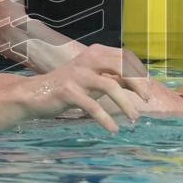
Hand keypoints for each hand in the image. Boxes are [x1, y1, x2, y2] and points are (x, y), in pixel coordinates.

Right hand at [16, 44, 153, 131]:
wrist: (35, 93)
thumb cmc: (70, 86)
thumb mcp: (94, 78)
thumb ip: (113, 77)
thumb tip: (141, 84)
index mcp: (96, 53)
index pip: (125, 57)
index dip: (139, 72)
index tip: (147, 89)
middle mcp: (88, 59)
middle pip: (122, 66)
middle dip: (138, 83)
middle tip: (146, 100)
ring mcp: (78, 75)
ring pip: (110, 86)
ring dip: (126, 104)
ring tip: (134, 118)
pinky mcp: (68, 91)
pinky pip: (93, 106)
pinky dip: (106, 119)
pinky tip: (113, 129)